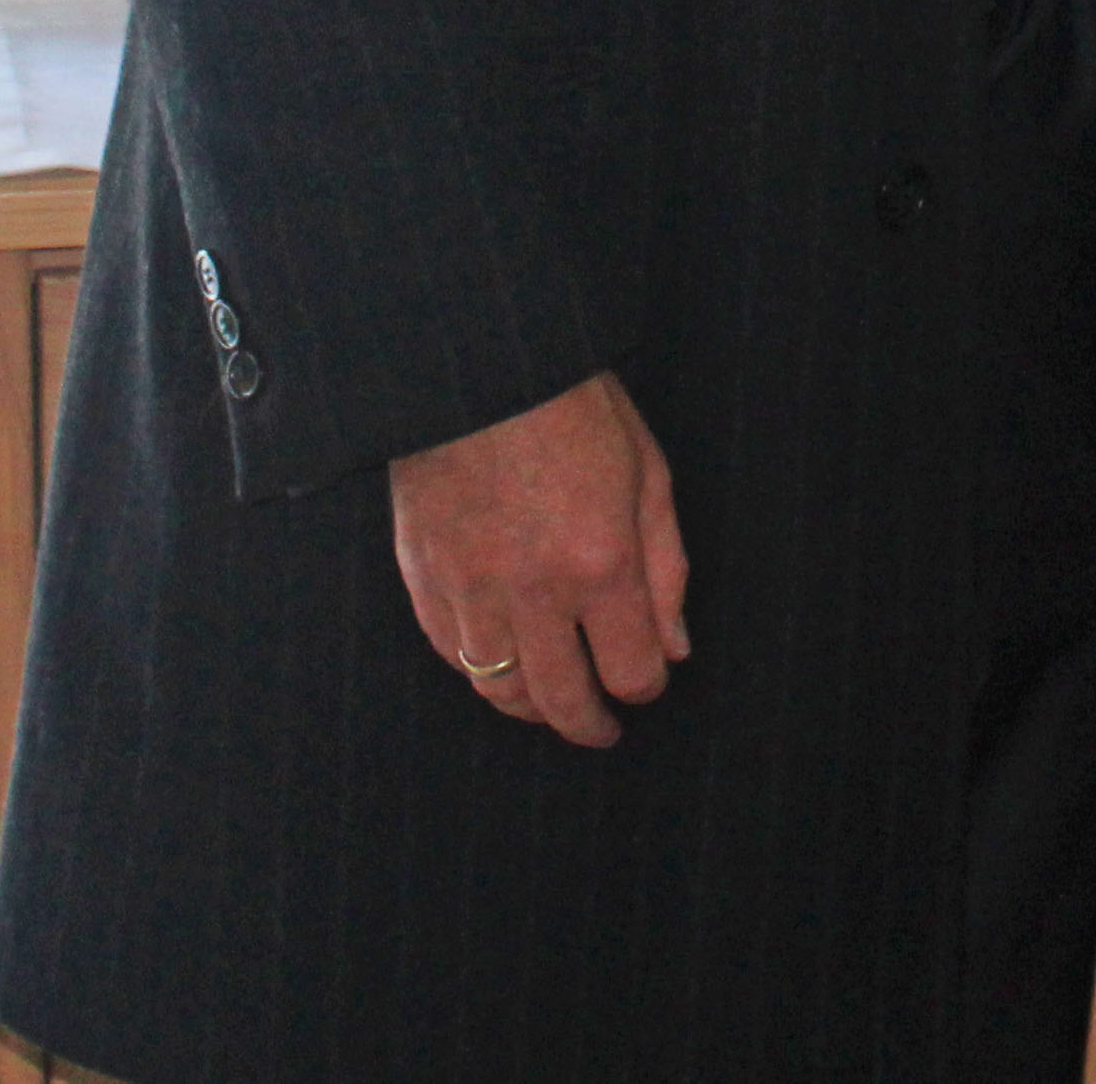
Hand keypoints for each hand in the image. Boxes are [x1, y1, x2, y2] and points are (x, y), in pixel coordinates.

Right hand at [389, 368, 689, 746]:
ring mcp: (470, 588)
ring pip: (499, 689)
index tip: (646, 683)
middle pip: (562, 700)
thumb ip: (665, 568)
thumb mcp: (647, 473)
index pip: (630, 671)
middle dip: (589, 725)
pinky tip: (500, 664)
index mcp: (600, 563)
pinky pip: (451, 654)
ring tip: (552, 704)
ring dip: (531, 708)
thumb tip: (673, 648)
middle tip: (601, 730)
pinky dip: (477, 671)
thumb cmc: (572, 407)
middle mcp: (533, 590)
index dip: (645, 688)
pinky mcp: (422, 576)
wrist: (477, 366)